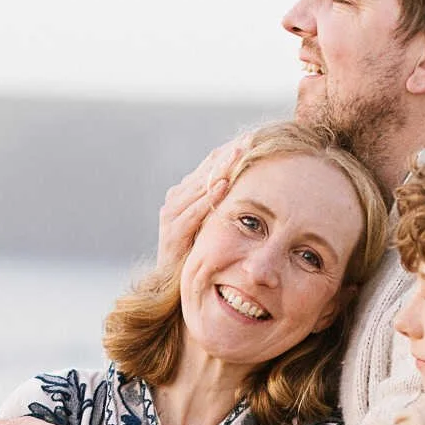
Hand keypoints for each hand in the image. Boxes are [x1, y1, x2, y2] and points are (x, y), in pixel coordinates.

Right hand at [156, 135, 250, 270]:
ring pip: (200, 185)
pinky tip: (223, 185)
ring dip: (221, 168)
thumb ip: (223, 204)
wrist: (173, 286)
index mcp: (186, 193)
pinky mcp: (173, 233)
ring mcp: (172, 214)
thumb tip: (252, 187)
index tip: (253, 138)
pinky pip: (193, 211)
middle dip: (229, 153)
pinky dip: (208, 198)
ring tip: (240, 152)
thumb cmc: (197, 253)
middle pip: (206, 169)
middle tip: (250, 138)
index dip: (231, 150)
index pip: (210, 164)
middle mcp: (177, 199)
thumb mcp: (213, 224)